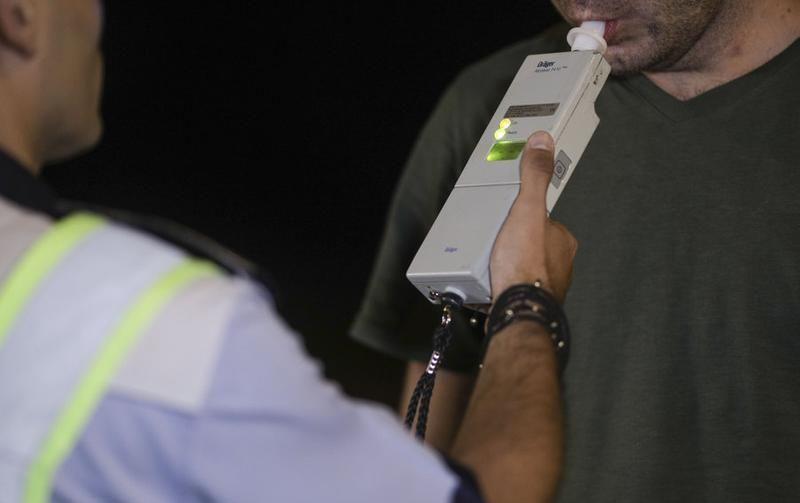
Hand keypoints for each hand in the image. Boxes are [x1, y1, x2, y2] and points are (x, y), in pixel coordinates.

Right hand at [489, 131, 577, 303]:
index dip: (522, 215)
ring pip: (524, 264)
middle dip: (512, 241)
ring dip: (508, 263)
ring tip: (490, 261)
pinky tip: (492, 281)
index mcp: (563, 239)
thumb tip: (543, 144)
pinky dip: (504, 282)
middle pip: (531, 241)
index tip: (508, 217)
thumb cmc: (525, 264)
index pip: (542, 217)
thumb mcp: (527, 209)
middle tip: (494, 241)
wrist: (518, 308)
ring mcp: (546, 282)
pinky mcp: (530, 299)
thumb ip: (534, 176)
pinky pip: (516, 285)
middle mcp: (560, 262)